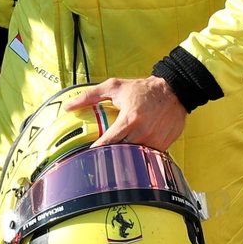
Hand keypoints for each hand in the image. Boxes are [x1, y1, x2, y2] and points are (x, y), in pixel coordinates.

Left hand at [66, 76, 186, 150]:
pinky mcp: (164, 145)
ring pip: (135, 156)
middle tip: (100, 156)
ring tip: (116, 155)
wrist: (173, 91)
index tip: (88, 155)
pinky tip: (133, 151)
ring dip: (125, 155)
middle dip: (110, 154)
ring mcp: (155, 140)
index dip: (98, 150)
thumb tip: (69, 106)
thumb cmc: (142, 89)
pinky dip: (139, 154)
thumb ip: (90, 96)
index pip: (109, 141)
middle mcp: (143, 132)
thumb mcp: (114, 87)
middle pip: (122, 151)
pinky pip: (148, 156)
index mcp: (129, 119)